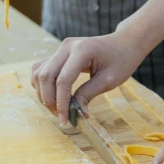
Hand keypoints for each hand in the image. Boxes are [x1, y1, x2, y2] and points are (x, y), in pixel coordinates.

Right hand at [30, 31, 145, 124]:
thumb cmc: (121, 61)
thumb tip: (76, 114)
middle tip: (60, 116)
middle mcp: (66, 46)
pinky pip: (41, 69)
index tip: (64, 120)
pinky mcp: (58, 53)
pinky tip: (51, 95)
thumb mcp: (109, 80)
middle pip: (46, 76)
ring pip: (39, 73)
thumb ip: (88, 94)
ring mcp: (60, 48)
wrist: (123, 44)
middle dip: (49, 100)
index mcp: (82, 50)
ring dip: (43, 93)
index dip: (61, 102)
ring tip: (56, 108)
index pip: (63, 79)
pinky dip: (41, 84)